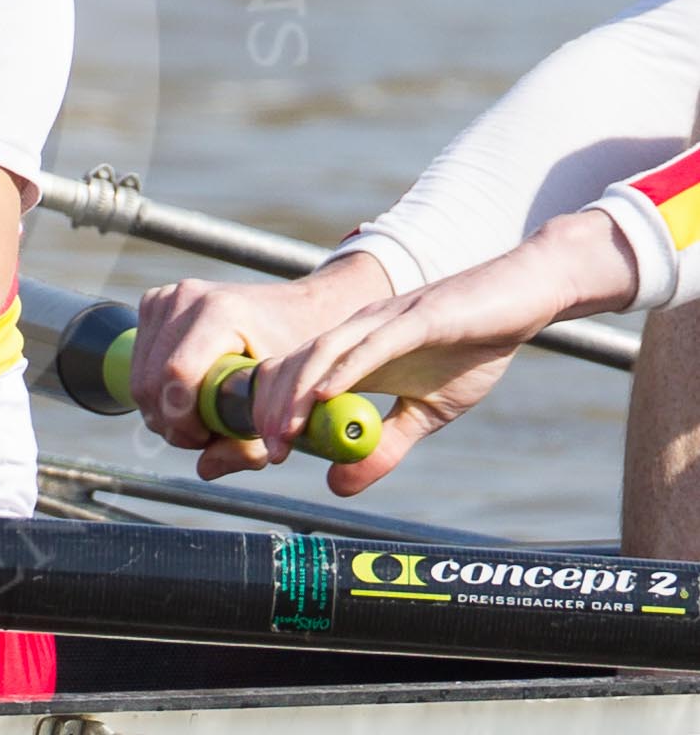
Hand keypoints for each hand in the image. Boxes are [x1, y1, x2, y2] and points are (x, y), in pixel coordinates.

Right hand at [132, 254, 392, 479]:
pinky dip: (156, 387)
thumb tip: (204, 469)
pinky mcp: (154, 301)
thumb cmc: (296, 359)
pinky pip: (138, 361)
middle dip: (170, 422)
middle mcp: (186, 297)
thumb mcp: (281, 406)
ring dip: (161, 408)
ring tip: (197, 415)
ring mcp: (166, 297)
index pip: (176, 376)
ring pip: (139, 375)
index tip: (204, 438)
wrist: (298, 310)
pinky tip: (186, 391)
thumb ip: (247, 447)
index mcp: (221, 313)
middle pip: (151, 381)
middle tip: (201, 434)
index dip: (182, 421)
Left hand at [251, 211, 636, 494]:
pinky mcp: (416, 317)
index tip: (267, 454)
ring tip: (284, 432)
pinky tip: (328, 394)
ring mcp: (382, 320)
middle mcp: (355, 331)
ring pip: (321, 353)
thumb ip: (383, 446)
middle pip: (294, 365)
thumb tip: (337, 487)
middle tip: (268, 452)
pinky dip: (345, 369)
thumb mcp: (428, 412)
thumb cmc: (472, 350)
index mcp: (352, 352)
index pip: (293, 377)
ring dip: (298, 394)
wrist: (520, 301)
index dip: (272, 412)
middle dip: (273, 408)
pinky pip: (372, 343)